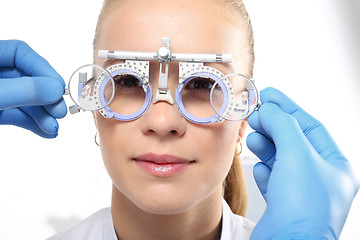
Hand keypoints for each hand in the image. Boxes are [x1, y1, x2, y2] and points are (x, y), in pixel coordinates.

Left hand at [0, 40, 66, 137]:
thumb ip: (23, 90)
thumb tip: (55, 89)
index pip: (21, 53)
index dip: (43, 69)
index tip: (58, 88)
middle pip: (27, 79)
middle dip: (45, 98)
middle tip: (59, 111)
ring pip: (24, 100)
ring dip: (42, 115)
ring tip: (53, 127)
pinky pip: (16, 115)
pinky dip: (32, 124)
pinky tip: (46, 131)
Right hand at [246, 87, 358, 239]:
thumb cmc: (303, 209)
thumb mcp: (297, 155)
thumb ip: (283, 126)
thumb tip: (268, 109)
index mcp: (335, 166)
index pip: (311, 127)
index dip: (289, 108)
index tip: (270, 95)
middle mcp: (319, 179)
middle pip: (294, 141)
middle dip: (274, 126)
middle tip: (256, 114)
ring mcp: (300, 192)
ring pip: (280, 158)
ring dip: (266, 146)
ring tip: (253, 137)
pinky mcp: (282, 203)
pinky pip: (272, 177)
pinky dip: (264, 168)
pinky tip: (260, 166)